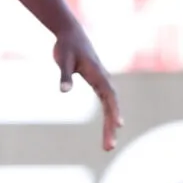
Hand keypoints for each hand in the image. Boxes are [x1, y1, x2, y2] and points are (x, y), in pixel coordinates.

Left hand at [54, 25, 121, 150]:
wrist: (70, 34)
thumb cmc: (66, 47)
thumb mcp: (63, 60)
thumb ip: (65, 76)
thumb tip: (64, 91)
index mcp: (98, 75)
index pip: (109, 97)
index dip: (114, 111)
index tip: (118, 125)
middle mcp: (104, 80)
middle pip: (112, 107)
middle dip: (111, 127)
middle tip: (108, 148)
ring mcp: (103, 82)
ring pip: (111, 107)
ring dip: (111, 125)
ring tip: (108, 145)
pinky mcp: (98, 83)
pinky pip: (106, 103)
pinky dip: (109, 115)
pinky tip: (111, 128)